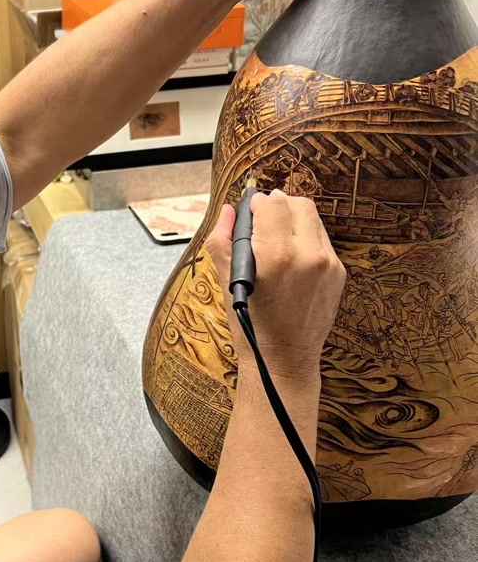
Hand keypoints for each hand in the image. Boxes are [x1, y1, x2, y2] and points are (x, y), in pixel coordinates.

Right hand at [206, 191, 345, 381]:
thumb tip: (228, 211)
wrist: (282, 359)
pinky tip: (291, 257)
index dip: (258, 202)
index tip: (249, 210)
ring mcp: (328, 264)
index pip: (273, 203)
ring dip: (294, 220)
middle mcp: (308, 255)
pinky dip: (306, 239)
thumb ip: (223, 240)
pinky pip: (322, 241)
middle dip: (279, 204)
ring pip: (314, 219)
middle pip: (299, 203)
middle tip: (263, 218)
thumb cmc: (251, 324)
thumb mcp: (227, 281)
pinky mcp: (339, 273)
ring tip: (276, 238)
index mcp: (277, 255)